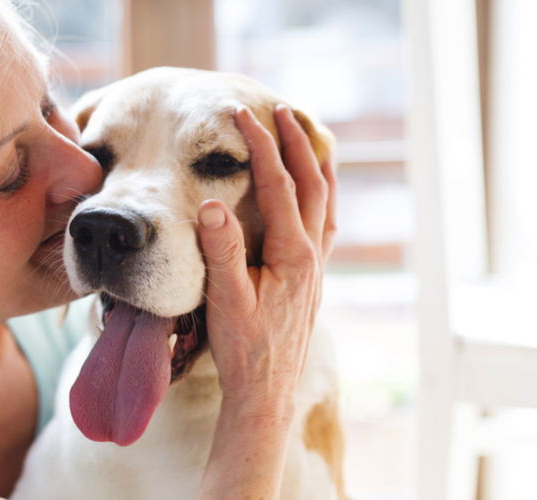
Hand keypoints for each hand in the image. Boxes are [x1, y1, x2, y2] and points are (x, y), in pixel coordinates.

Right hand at [197, 104, 336, 411]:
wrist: (265, 393)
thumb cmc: (243, 350)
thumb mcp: (225, 300)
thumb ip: (221, 251)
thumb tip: (212, 204)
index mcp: (292, 255)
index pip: (278, 185)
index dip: (261, 146)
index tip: (242, 116)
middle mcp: (312, 257)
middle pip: (311, 185)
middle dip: (296, 143)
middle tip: (281, 109)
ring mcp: (316, 268)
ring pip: (325, 203)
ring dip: (316, 166)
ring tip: (309, 138)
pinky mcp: (311, 281)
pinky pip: (324, 225)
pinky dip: (320, 197)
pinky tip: (315, 195)